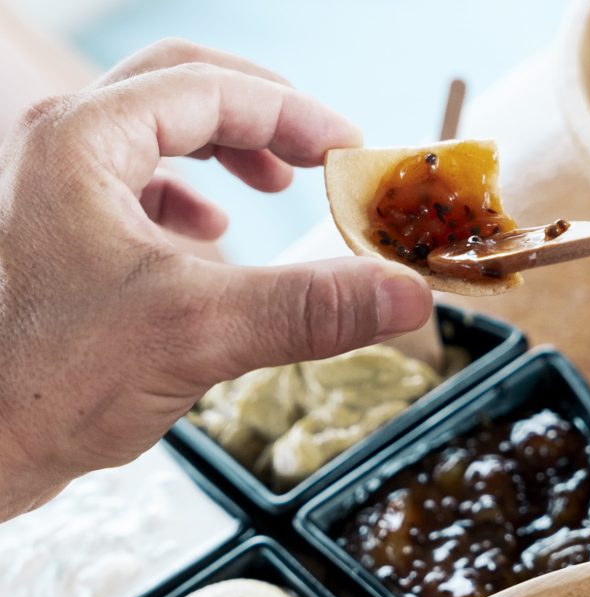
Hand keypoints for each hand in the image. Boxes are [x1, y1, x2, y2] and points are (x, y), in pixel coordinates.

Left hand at [0, 39, 431, 518]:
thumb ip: (308, 308)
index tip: (347, 150)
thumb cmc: (49, 380)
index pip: (207, 88)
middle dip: (257, 119)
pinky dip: (185, 200)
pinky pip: (132, 192)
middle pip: (176, 92)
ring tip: (272, 188)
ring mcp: (55, 197)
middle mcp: (62, 153)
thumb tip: (405, 295)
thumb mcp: (197, 332)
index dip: (291, 113)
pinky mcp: (60, 244)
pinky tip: (210, 236)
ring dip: (222, 152)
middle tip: (315, 155)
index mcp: (84, 142)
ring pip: (152, 139)